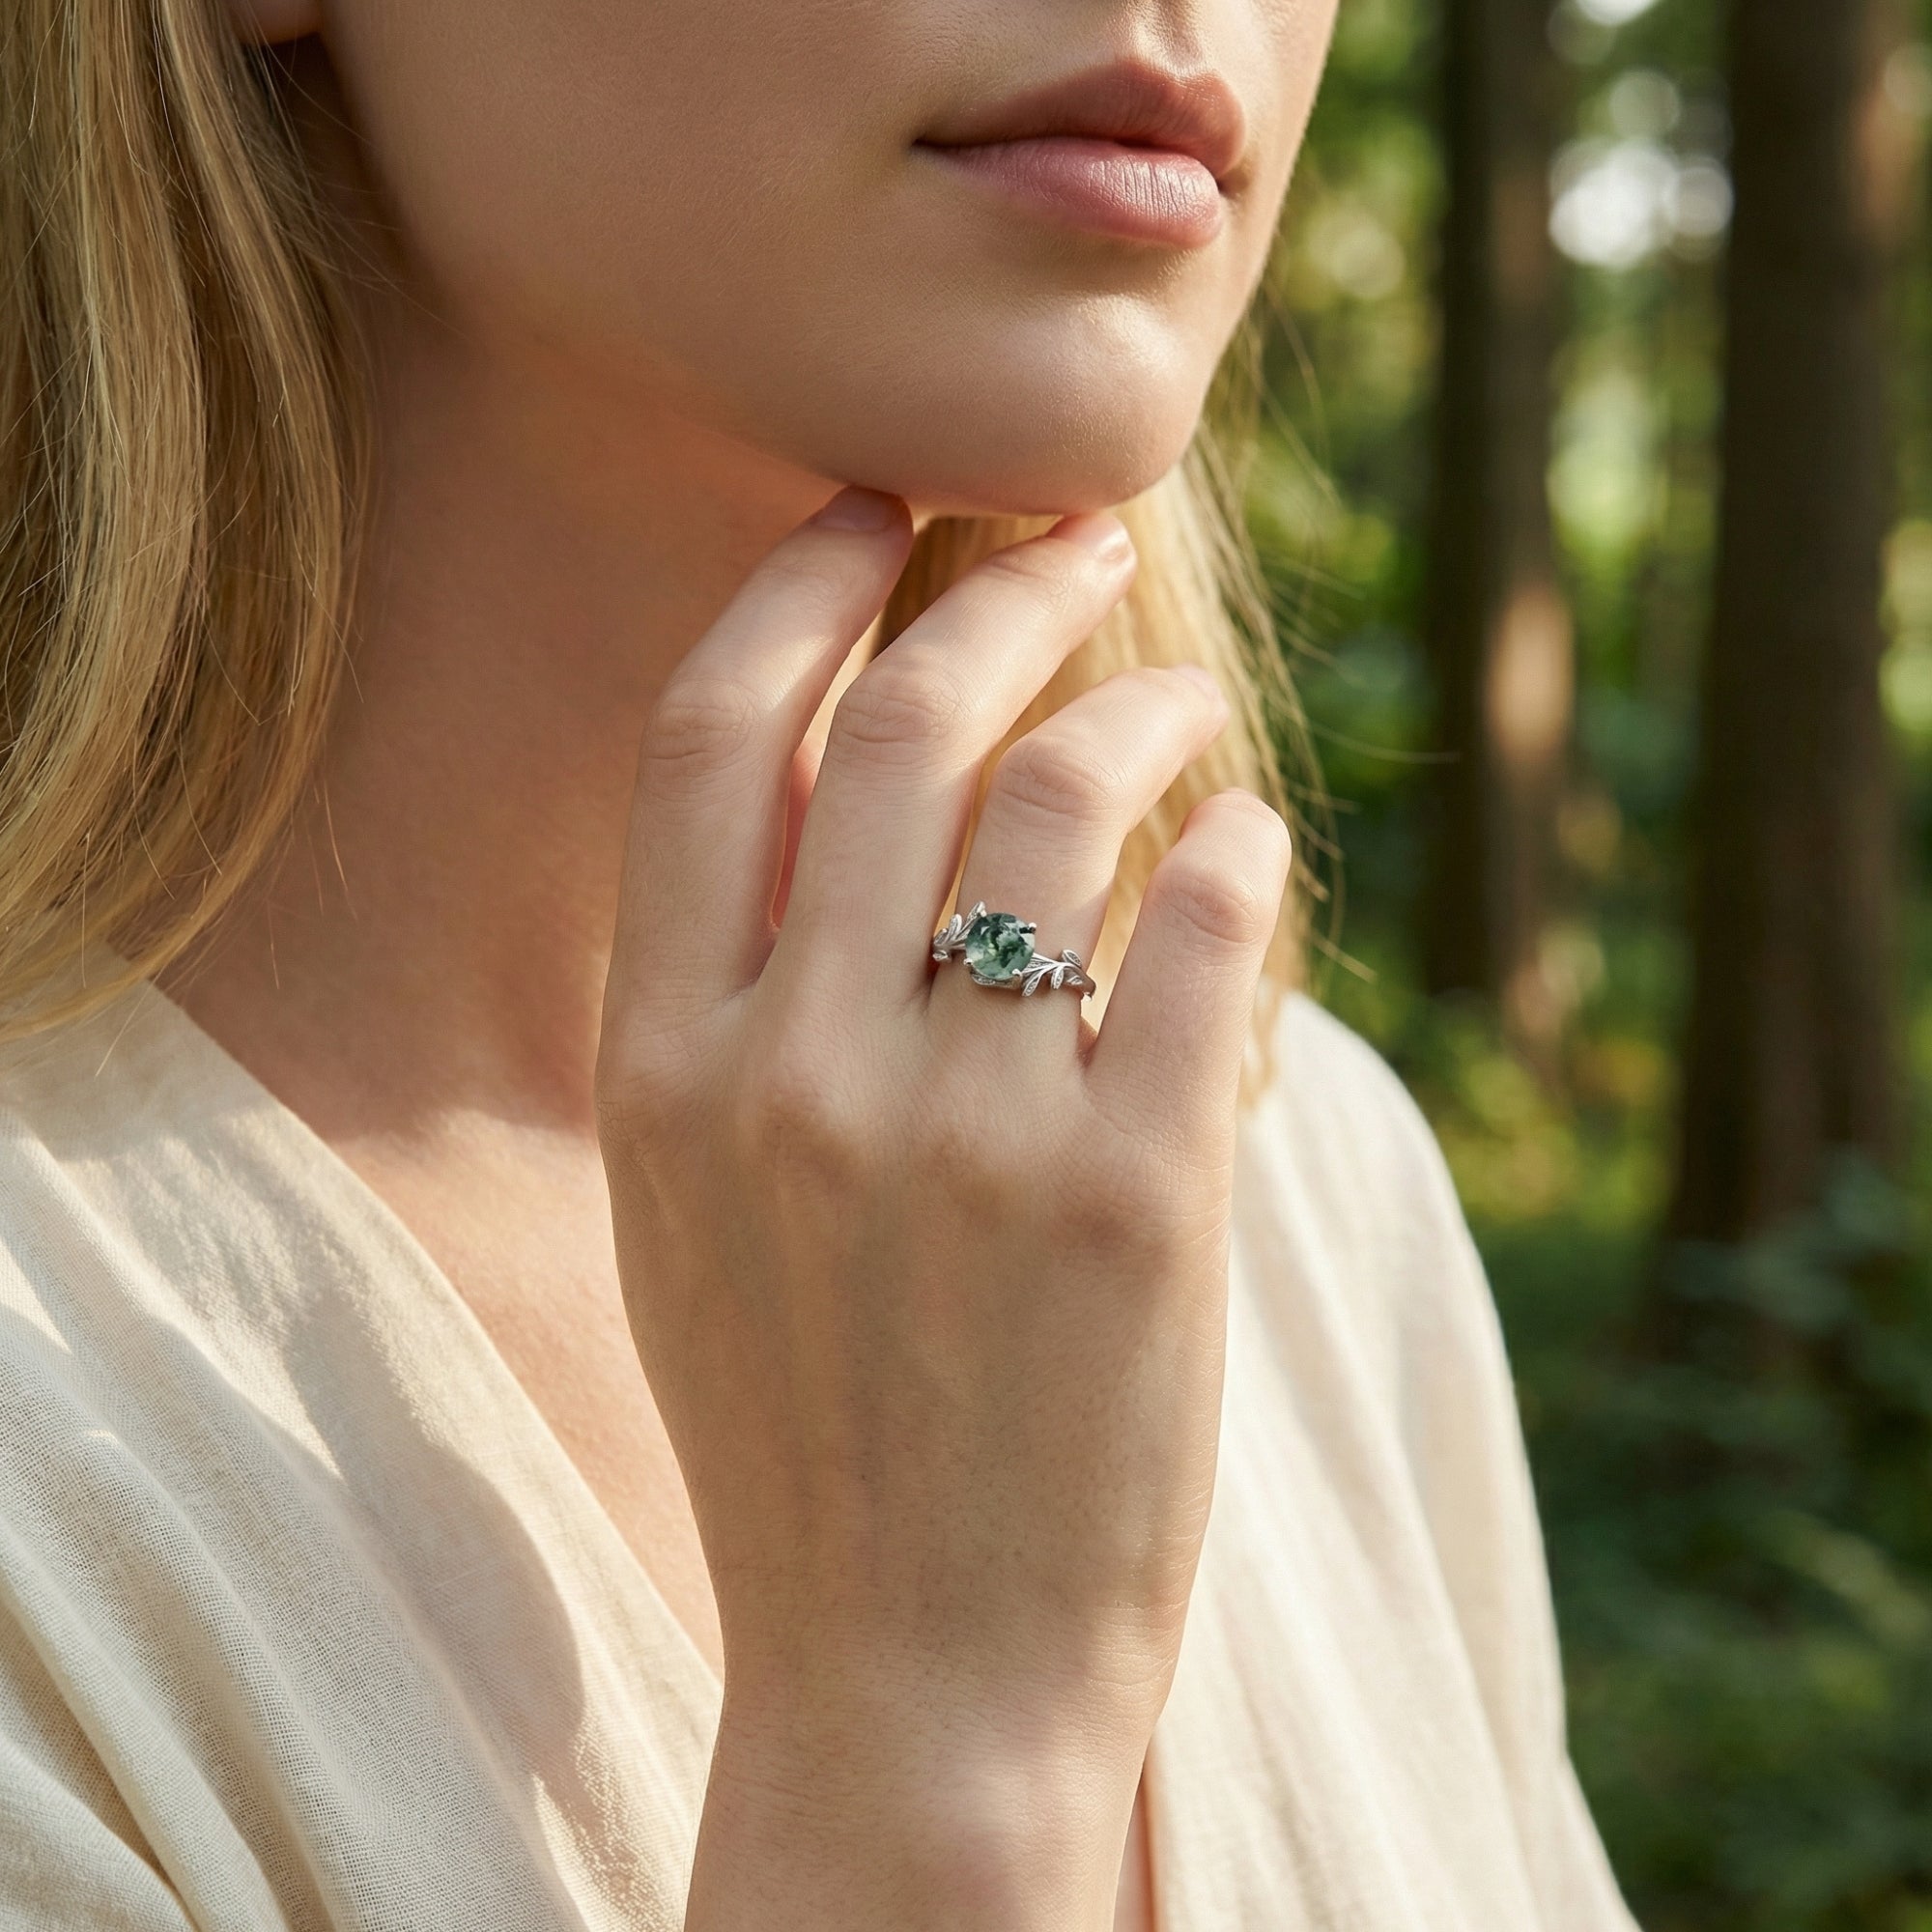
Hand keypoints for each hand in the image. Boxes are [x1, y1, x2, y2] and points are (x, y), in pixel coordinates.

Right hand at [597, 487, 1292, 1928]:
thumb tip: (856, 775)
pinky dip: (1242, 848)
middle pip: (909, 722)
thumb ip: (743, 996)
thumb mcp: (702, 1207)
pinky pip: (1211, 934)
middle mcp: (799, 1075)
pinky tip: (1247, 839)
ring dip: (1143, 708)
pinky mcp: (1136, 1201)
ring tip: (1182, 707)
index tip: (875, 510)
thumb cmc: (807, 1425)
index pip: (711, 741)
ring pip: (1069, 799)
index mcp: (665, 1067)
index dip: (798, 589)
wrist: (915, 1670)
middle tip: (1073, 544)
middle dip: (1003, 589)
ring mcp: (970, 1137)